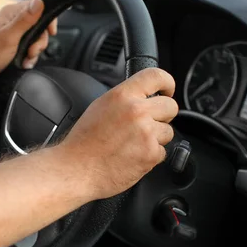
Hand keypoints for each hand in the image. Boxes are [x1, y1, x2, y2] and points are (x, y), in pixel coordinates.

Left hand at [0, 0, 57, 80]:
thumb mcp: (9, 37)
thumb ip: (25, 20)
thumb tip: (39, 2)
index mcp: (12, 13)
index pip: (38, 7)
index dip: (47, 20)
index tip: (50, 32)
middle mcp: (13, 19)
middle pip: (39, 25)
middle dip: (39, 41)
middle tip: (32, 51)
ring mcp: (12, 30)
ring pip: (34, 37)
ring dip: (34, 51)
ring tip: (26, 59)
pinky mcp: (12, 41)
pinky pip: (27, 46)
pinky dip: (28, 55)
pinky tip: (24, 62)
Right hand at [56, 68, 178, 199]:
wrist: (76, 169)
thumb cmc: (83, 142)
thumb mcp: (100, 107)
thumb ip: (124, 99)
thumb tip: (143, 97)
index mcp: (122, 96)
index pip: (157, 76)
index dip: (167, 83)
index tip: (167, 90)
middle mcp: (136, 111)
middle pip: (170, 106)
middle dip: (163, 115)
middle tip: (148, 124)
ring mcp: (146, 133)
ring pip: (168, 131)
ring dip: (156, 138)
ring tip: (133, 144)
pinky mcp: (151, 154)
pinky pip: (162, 152)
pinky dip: (150, 156)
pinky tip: (132, 156)